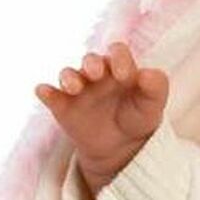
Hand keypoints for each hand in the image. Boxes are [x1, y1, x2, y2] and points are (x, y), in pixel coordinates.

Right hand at [34, 41, 169, 199]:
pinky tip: (43, 91)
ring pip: (68, 74)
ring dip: (68, 77)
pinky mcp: (63, 106)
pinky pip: (51, 95)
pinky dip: (45, 92)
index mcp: (120, 67)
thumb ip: (156, 86)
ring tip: (74, 87)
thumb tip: (147, 73)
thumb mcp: (153, 104)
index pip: (117, 52)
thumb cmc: (139, 117)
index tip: (125, 75)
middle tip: (96, 74)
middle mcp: (97, 73)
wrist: (122, 147)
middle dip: (91, 64)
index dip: (119, 58)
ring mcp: (78, 89)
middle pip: (90, 59)